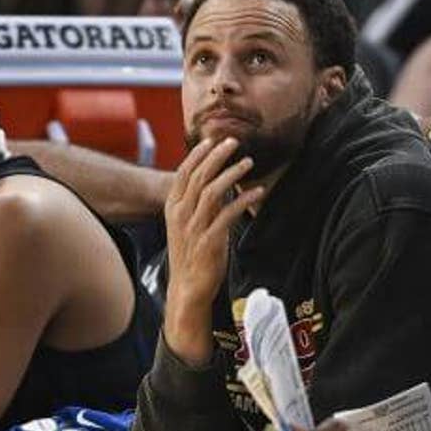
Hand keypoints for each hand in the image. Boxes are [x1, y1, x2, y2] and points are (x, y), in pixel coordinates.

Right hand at [162, 137, 263, 363]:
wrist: (187, 290)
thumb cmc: (191, 257)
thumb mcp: (188, 227)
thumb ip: (199, 205)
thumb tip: (217, 184)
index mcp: (173, 209)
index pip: (183, 173)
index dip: (197, 154)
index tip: (212, 140)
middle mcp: (181, 215)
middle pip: (198, 176)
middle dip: (216, 156)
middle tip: (233, 141)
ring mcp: (194, 228)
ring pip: (211, 191)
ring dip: (231, 173)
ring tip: (248, 162)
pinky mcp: (210, 241)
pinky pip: (228, 214)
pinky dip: (244, 200)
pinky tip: (257, 192)